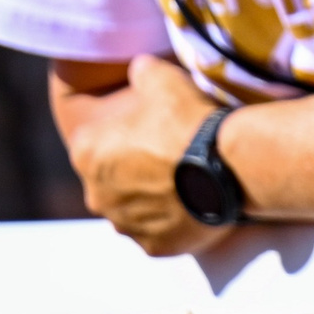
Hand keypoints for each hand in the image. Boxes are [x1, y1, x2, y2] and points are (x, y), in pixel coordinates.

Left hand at [63, 55, 229, 256]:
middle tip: (168, 154)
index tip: (149, 127)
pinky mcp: (153, 246)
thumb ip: (142, 71)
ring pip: (132, 208)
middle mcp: (96, 194)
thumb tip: (139, 67)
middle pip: (111, 179)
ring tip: (184, 179)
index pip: (95, 141)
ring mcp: (125, 224)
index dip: (122, 132)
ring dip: (150, 197)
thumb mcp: (162, 77)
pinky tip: (193, 202)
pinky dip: (171, 220)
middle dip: (133, 169)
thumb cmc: (188, 120)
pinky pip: (158, 232)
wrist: (226, 165)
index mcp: (87, 154)